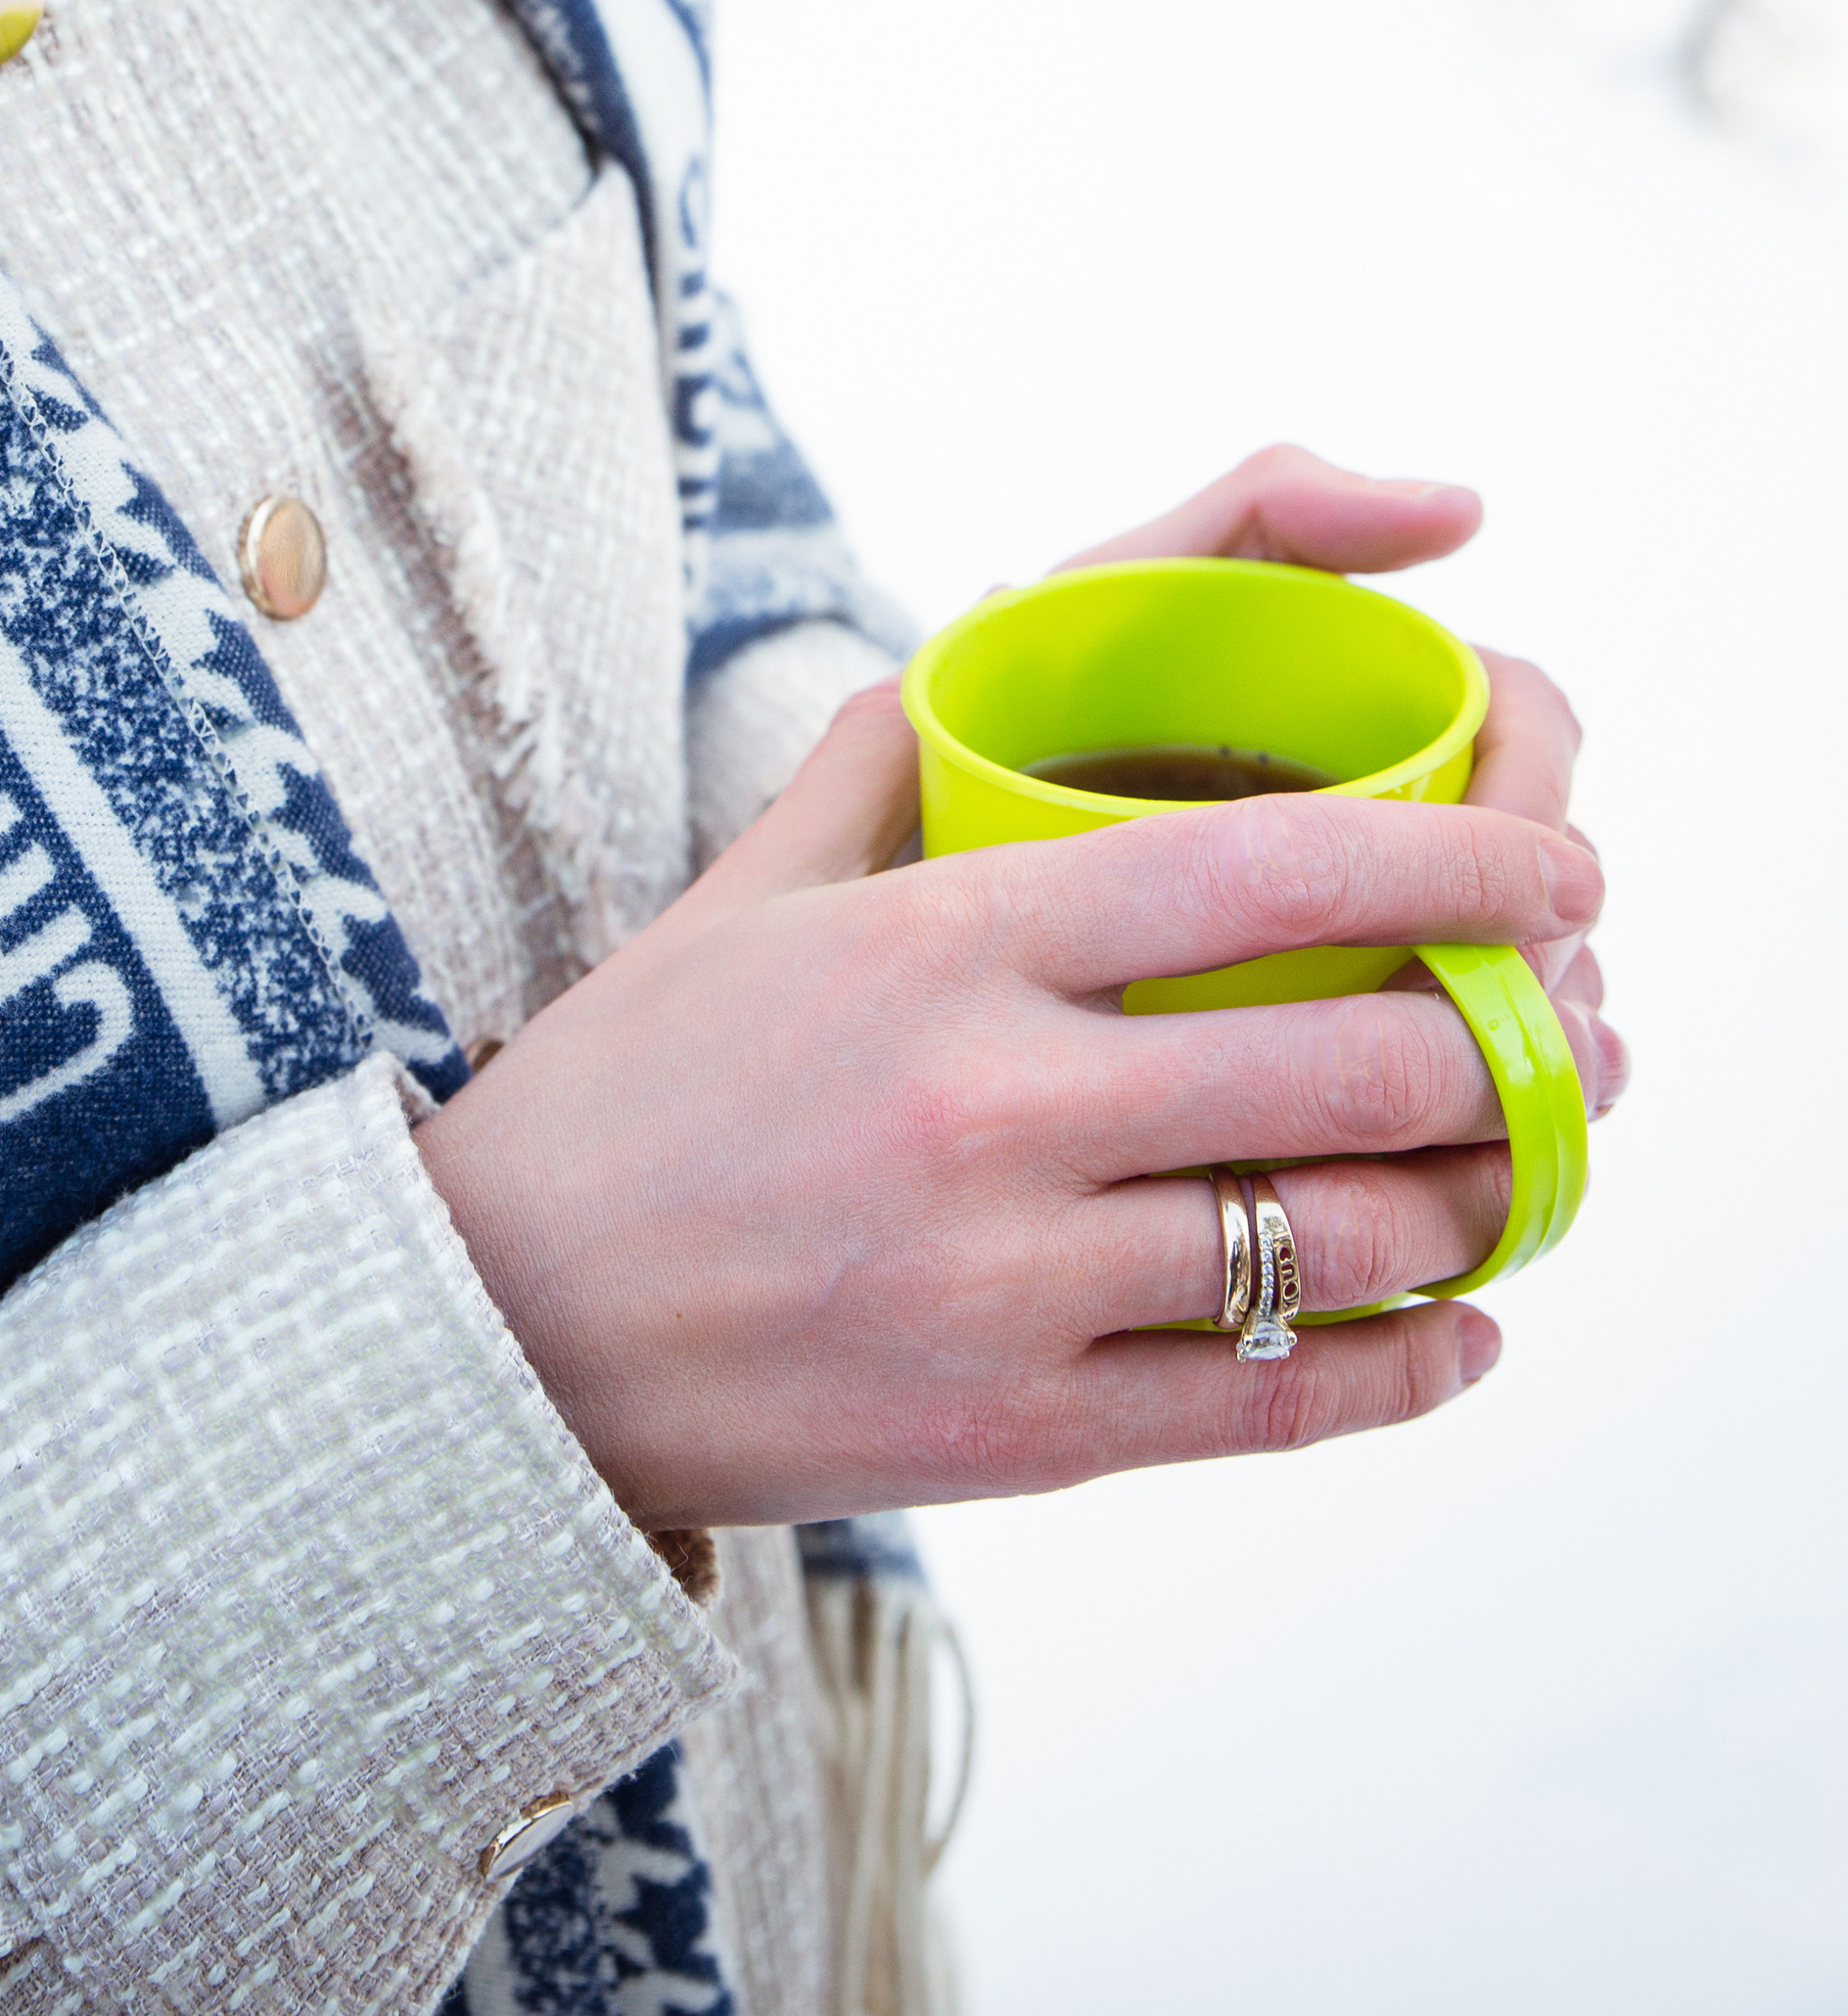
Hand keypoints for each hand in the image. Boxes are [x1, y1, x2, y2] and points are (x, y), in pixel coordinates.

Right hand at [415, 443, 1620, 1531]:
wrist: (492, 1326)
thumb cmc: (634, 1080)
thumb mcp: (754, 878)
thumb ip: (902, 742)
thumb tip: (1034, 625)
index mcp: (944, 938)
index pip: (1268, 870)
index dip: (1456, 865)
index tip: (1553, 870)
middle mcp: (992, 1103)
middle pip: (1349, 1064)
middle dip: (1513, 1043)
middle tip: (1573, 1026)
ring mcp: (1008, 1282)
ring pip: (1339, 1240)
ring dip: (1481, 1203)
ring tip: (1526, 1165)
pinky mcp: (1016, 1438)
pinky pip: (1276, 1404)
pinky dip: (1408, 1367)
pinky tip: (1459, 1328)